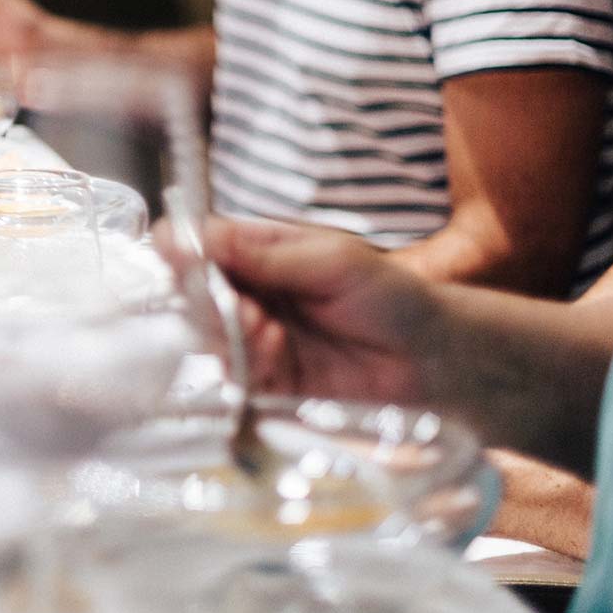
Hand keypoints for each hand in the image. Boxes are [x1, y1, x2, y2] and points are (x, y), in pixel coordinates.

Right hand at [188, 218, 441, 404]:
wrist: (433, 357)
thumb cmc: (390, 295)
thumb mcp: (330, 261)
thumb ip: (263, 254)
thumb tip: (198, 234)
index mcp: (258, 249)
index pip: (198, 242)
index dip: (180, 249)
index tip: (181, 259)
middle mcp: (249, 291)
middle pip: (191, 292)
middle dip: (207, 300)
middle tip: (243, 309)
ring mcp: (255, 335)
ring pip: (207, 335)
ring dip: (229, 334)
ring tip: (269, 334)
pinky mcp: (267, 378)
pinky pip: (234, 373)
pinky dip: (249, 365)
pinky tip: (277, 355)